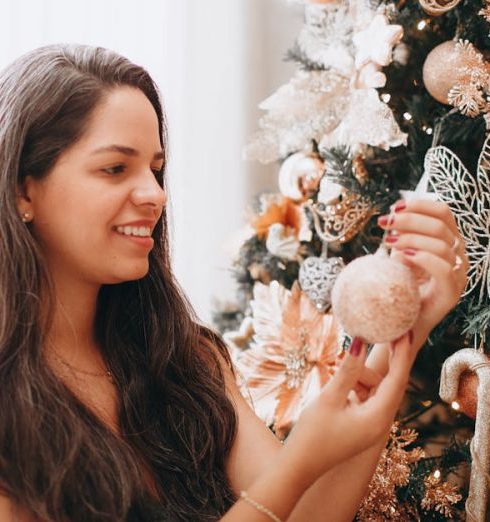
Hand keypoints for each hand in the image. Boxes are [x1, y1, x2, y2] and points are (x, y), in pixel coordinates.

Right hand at [281, 333, 413, 486]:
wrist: (299, 467)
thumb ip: (347, 370)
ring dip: (358, 376)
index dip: (402, 353)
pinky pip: (365, 398)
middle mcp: (380, 422)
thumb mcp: (329, 398)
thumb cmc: (312, 435)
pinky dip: (354, 386)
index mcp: (378, 417)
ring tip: (336, 366)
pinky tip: (339, 380)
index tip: (405, 331)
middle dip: (375, 363)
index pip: (397, 378)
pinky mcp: (361, 426)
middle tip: (368, 339)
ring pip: (373, 389)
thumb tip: (360, 342)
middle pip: (386, 383)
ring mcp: (371, 426)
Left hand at [378, 199, 467, 336]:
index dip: (420, 205)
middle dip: (409, 219)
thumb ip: (402, 235)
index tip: (394, 207)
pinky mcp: (452, 291)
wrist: (404, 320)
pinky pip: (443, 268)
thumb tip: (392, 215)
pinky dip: (422, 257)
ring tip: (389, 242)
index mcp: (449, 240)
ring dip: (411, 237)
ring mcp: (458, 272)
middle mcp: (457, 253)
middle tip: (385, 223)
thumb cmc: (402, 284)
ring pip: (441, 243)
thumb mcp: (400, 254)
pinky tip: (403, 255)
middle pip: (440, 224)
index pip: (443, 212)